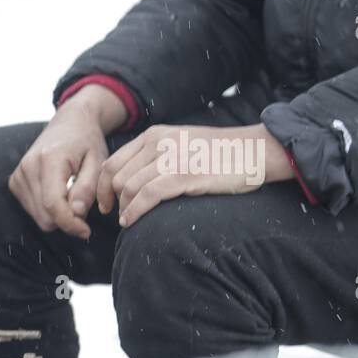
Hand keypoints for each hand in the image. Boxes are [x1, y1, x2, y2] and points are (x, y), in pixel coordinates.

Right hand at [8, 84, 128, 239]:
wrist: (69, 123)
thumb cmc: (87, 142)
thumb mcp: (98, 162)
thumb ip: (88, 188)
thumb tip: (76, 213)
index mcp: (49, 160)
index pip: (53, 205)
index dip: (70, 224)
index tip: (86, 231)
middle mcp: (27, 167)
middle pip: (44, 216)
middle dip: (66, 219)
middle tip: (84, 208)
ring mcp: (18, 175)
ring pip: (38, 217)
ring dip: (58, 214)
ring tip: (72, 195)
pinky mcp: (15, 181)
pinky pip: (32, 210)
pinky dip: (48, 209)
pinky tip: (59, 192)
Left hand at [105, 124, 294, 227]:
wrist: (255, 151)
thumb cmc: (218, 154)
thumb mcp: (179, 145)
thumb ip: (154, 157)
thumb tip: (128, 181)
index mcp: (154, 135)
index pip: (112, 163)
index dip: (102, 187)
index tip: (105, 203)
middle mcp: (158, 143)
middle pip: (116, 177)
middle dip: (111, 200)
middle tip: (116, 215)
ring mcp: (171, 158)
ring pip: (128, 188)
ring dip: (123, 209)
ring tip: (126, 221)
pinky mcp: (184, 174)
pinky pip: (147, 196)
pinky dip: (134, 212)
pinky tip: (131, 222)